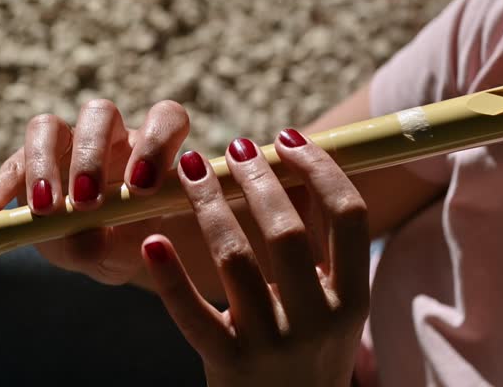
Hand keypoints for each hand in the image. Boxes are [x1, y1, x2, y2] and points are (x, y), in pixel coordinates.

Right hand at [0, 99, 189, 284]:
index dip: (156, 144)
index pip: (163, 117)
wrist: (101, 251)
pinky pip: (10, 163)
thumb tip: (87, 234)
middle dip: (92, 157)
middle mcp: (108, 134)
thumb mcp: (123, 252)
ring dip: (44, 164)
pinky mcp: (26, 161)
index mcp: (147, 146)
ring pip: (48, 126)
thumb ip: (112, 243)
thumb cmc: (124, 242)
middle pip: (99, 114)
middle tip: (88, 202)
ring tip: (44, 209)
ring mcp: (64, 143)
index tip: (141, 187)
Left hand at [141, 131, 369, 386]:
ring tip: (190, 168)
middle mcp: (319, 320)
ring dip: (209, 205)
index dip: (319, 169)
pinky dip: (169, 277)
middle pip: (284, 232)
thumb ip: (318, 242)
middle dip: (257, 181)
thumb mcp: (330, 302)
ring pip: (234, 260)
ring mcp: (272, 344)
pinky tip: (151, 241)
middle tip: (236, 147)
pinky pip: (192, 315)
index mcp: (351, 298)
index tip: (286, 139)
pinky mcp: (228, 364)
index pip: (348, 215)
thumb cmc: (307, 348)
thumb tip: (297, 169)